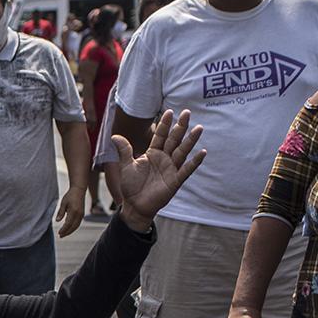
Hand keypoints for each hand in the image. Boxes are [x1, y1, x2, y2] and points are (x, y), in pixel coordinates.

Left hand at [55, 184, 85, 237]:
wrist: (79, 190)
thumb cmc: (70, 196)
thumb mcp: (63, 203)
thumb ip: (60, 212)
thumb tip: (57, 221)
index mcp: (74, 211)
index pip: (68, 224)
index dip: (63, 229)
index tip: (59, 233)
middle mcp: (79, 214)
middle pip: (73, 227)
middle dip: (67, 232)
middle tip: (60, 236)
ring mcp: (81, 214)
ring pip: (76, 226)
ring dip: (70, 231)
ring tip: (64, 234)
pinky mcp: (82, 214)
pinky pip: (78, 223)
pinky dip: (73, 227)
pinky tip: (68, 229)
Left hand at [111, 109, 205, 232]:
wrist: (134, 205)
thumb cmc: (131, 186)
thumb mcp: (126, 166)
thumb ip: (124, 150)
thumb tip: (114, 136)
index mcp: (153, 153)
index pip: (160, 135)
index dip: (164, 124)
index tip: (170, 111)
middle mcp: (164, 158)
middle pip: (174, 140)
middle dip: (180, 127)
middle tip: (187, 112)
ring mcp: (171, 168)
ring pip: (182, 151)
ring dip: (190, 140)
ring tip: (199, 128)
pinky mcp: (175, 180)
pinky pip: (186, 170)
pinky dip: (194, 162)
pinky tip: (202, 152)